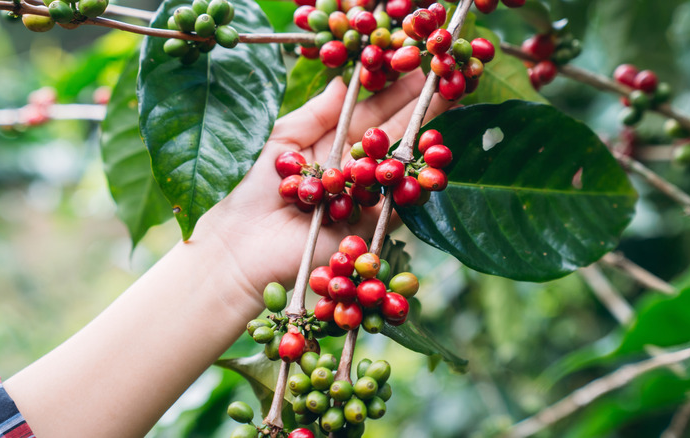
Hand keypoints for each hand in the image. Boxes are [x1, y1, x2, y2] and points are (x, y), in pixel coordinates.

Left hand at [197, 70, 452, 299]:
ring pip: (398, 165)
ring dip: (423, 140)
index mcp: (331, 146)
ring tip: (445, 109)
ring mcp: (364, 197)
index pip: (369, 115)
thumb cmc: (253, 193)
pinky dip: (414, 183)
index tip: (414, 69)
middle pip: (390, 136)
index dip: (391, 93)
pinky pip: (396, 202)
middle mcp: (352, 170)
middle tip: (445, 82)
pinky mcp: (368, 226)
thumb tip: (344, 81)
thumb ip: (315, 114)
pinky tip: (432, 157)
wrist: (243, 247)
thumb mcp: (281, 141)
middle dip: (417, 109)